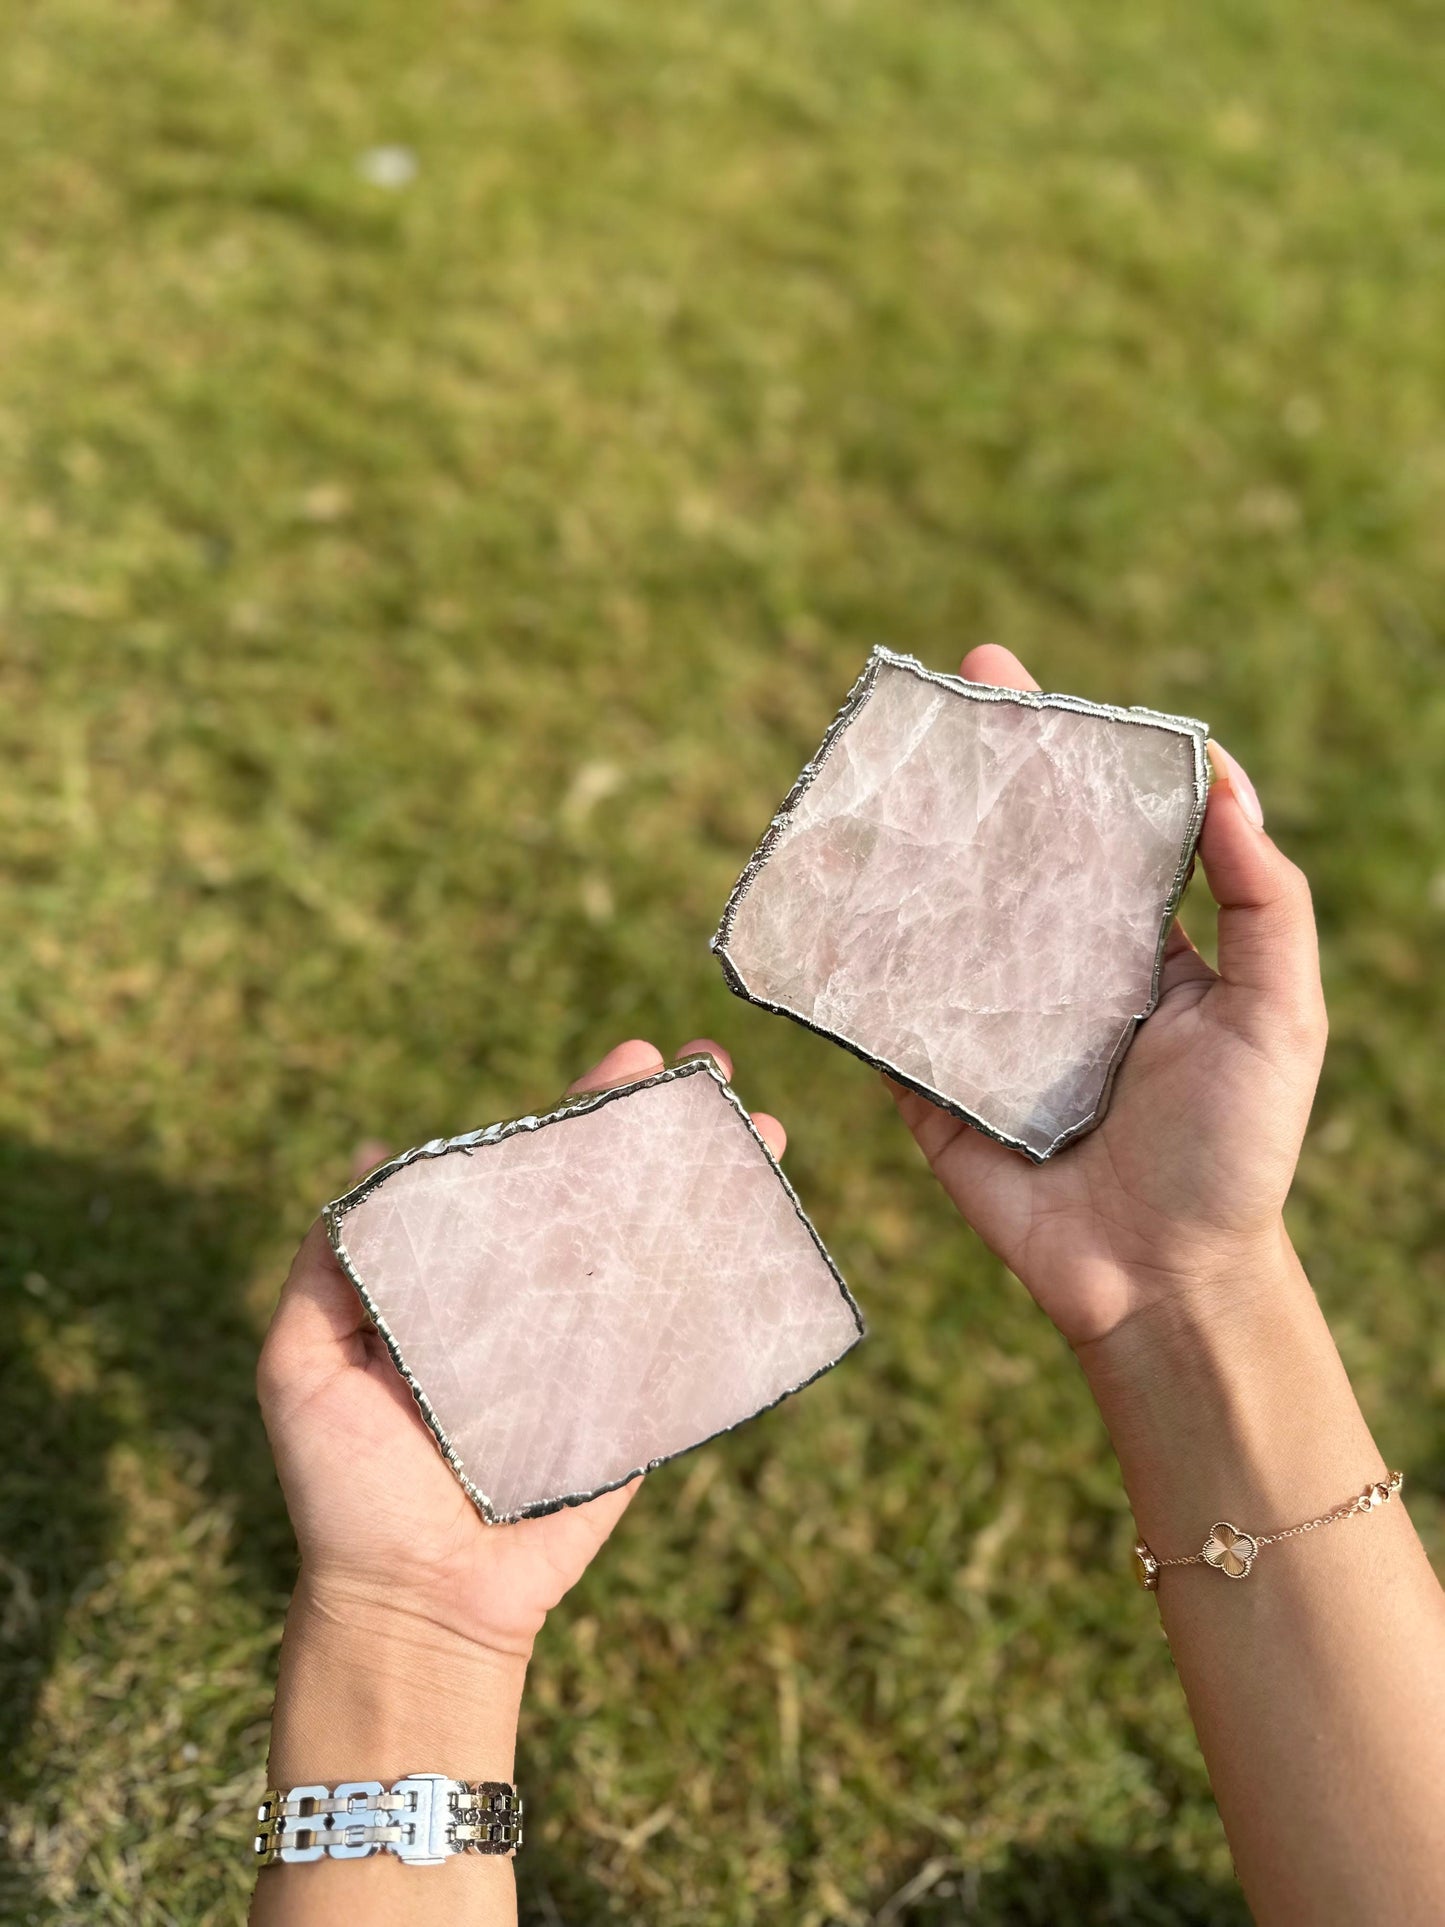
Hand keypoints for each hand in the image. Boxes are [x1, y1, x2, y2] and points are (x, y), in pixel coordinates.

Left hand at [257, 1036, 787, 1659]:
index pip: (531, 1174)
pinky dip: (733, 1290)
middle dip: (664, 1130)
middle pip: (611, 1197)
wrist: (412, 1602)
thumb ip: (331, 1266)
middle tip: (711, 1067)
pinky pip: (688, 1344)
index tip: (633, 1059)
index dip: (582, 1112)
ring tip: (761, 1126)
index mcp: (469, 1278)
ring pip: (663, 1254)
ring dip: (717, 1188)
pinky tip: (770, 1231)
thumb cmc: (346, 1488)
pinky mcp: (636, 1413)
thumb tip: (370, 1155)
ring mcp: (593, 1356)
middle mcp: (537, 1304)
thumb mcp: (303, 1363)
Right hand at [889, 646, 1327, 1348]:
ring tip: (868, 774)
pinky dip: (850, 966)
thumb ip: (1266, 900)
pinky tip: (820, 897)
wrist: (1161, 1283)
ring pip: (935, 922)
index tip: (1020, 681)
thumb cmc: (1238, 1150)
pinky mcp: (930, 1085)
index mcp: (1136, 949)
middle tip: (936, 695)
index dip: (1061, 756)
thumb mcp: (1283, 1016)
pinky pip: (884, 1018)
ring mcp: (985, 1027)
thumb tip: (1227, 779)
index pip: (1093, 832)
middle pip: (1004, 856)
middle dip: (972, 775)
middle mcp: (1054, 975)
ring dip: (902, 851)